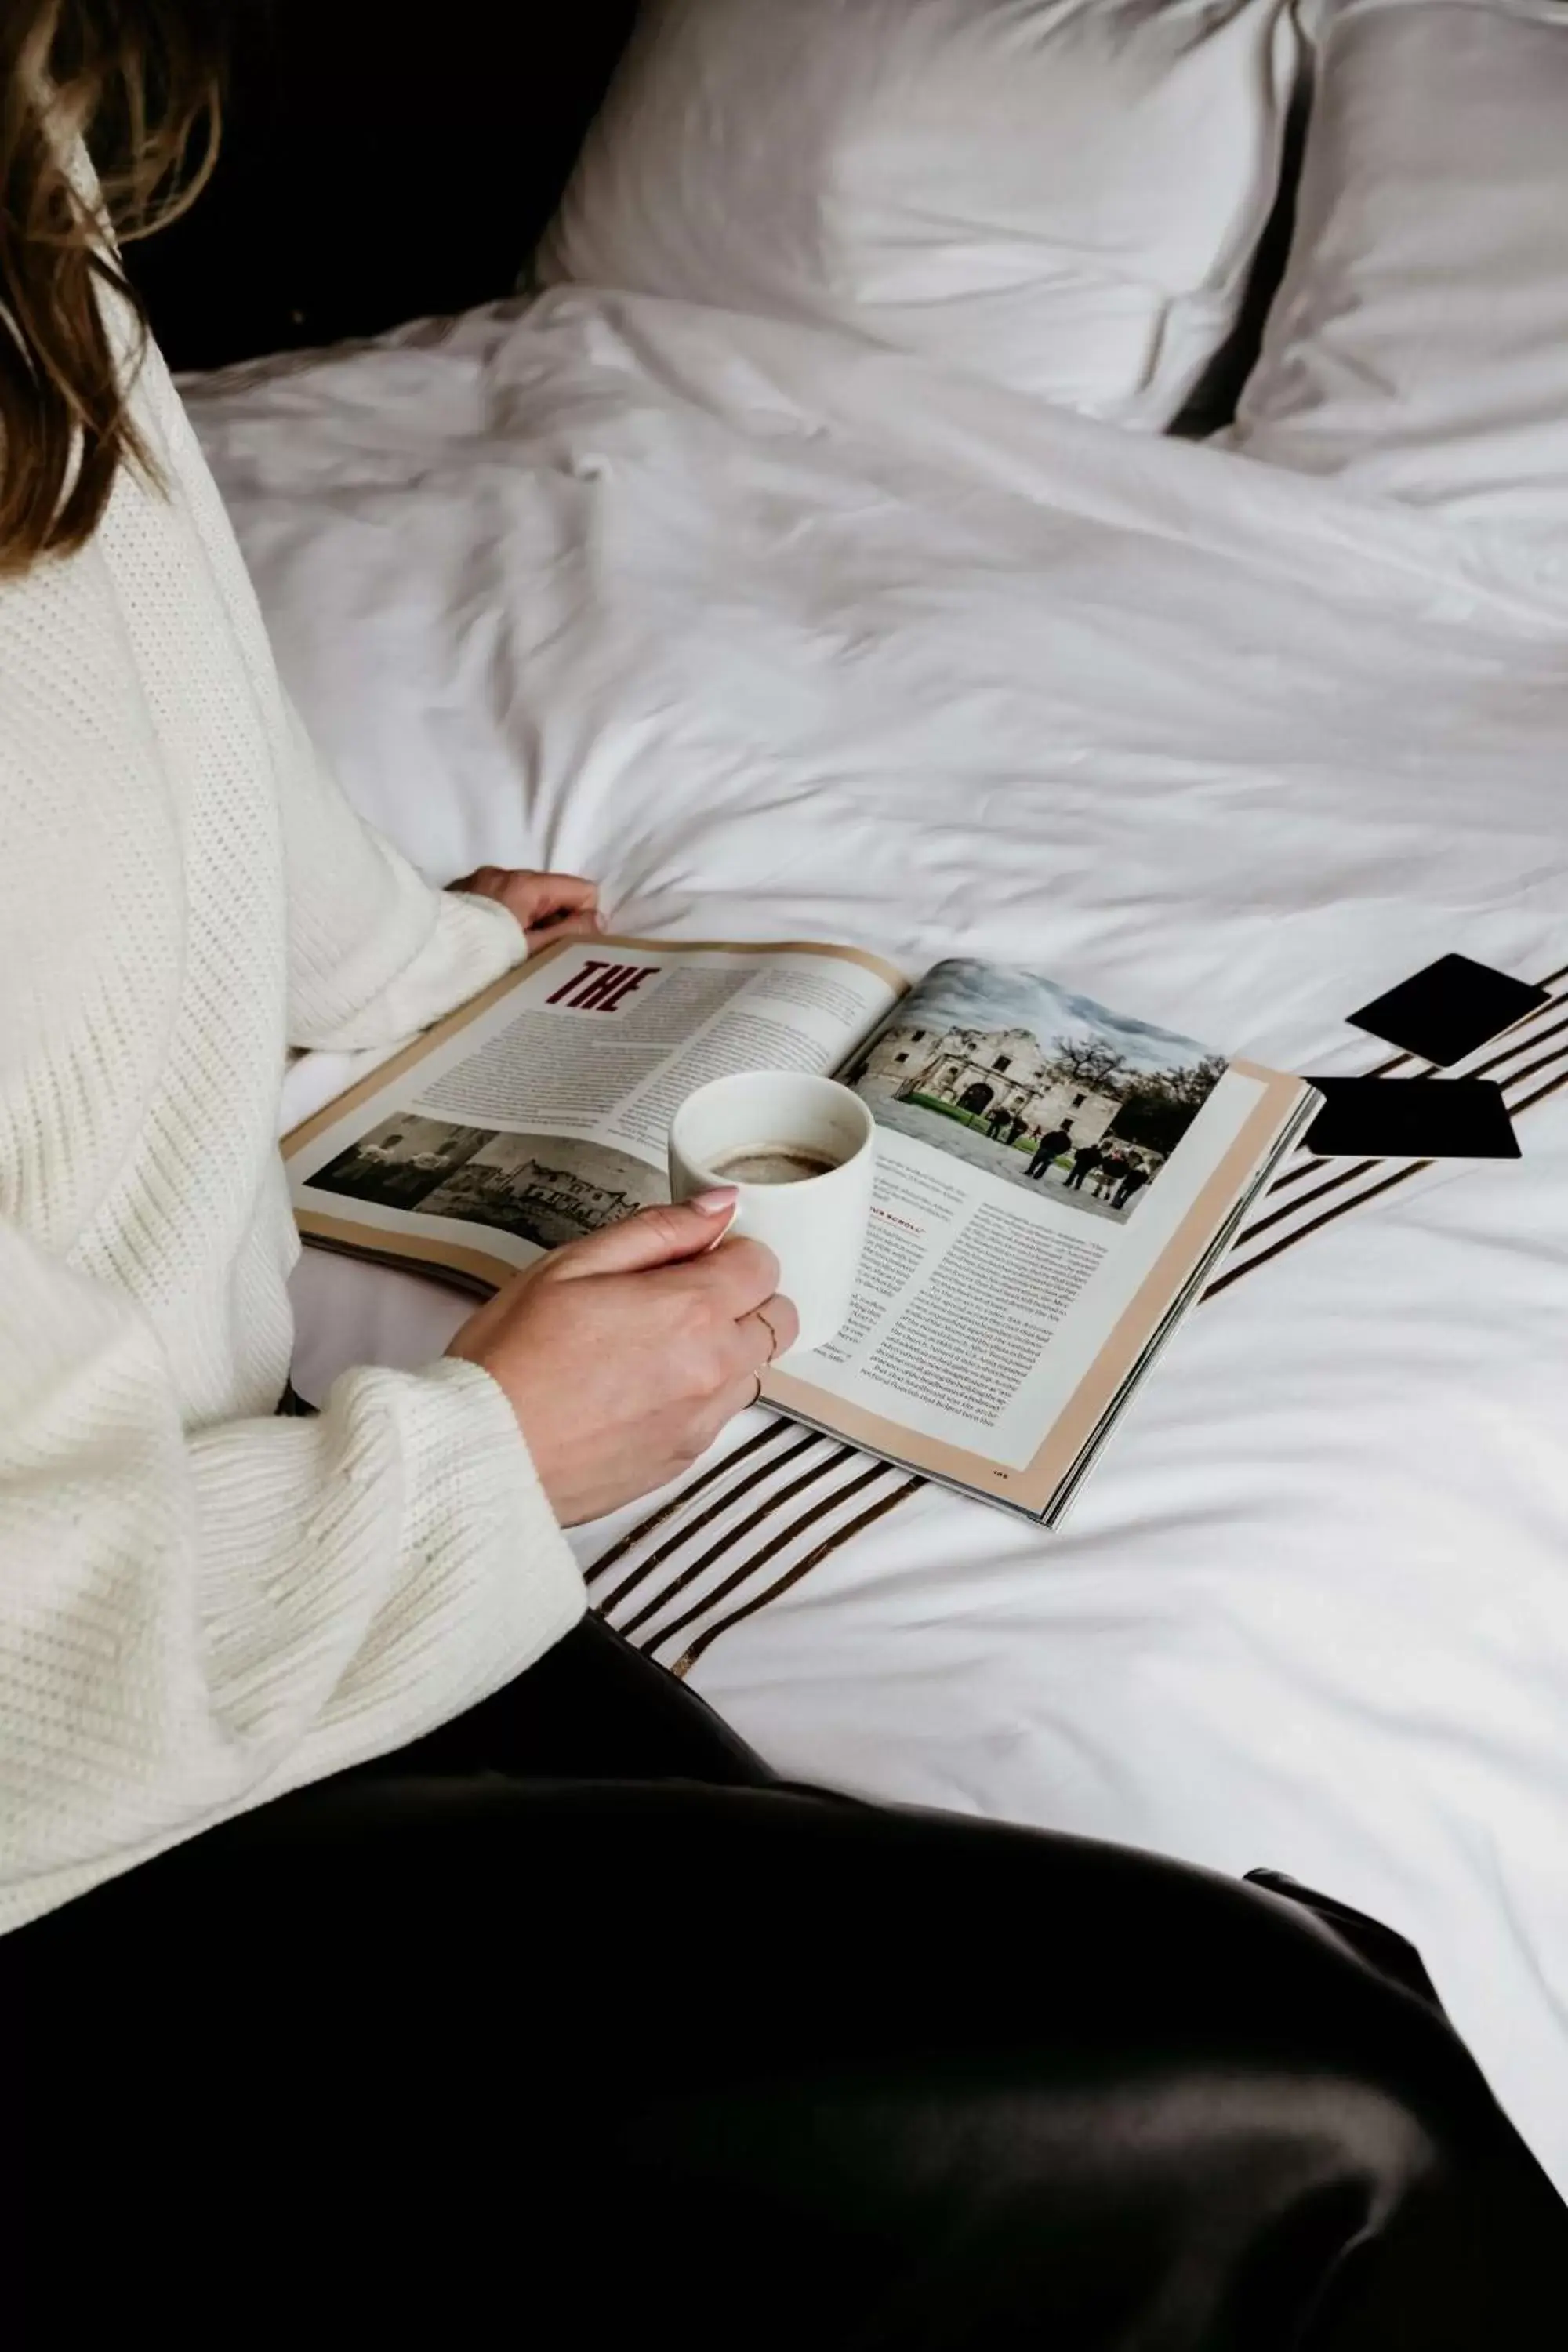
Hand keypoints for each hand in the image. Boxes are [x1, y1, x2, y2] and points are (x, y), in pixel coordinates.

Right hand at [446, 1193, 799, 1525]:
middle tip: (677, 1299)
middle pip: (777, 1319)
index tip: (690, 1259)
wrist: (481, 1454)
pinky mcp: (684, 1460)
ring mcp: (703, 1421)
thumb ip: (658, 1231)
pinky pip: (720, 1415)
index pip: (764, 1264)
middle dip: (741, 1300)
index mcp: (691, 1310)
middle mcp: (713, 1369)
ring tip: (651, 1348)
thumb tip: (719, 1206)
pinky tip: (638, 1390)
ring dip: (724, 1351)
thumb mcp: (572, 1265)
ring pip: (753, 1370)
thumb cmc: (512, 1357)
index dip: (729, 1252)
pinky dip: (698, 1396)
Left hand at [448, 866, 601, 953]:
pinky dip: (501, 924)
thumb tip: (596, 919)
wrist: (419, 963)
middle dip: (553, 924)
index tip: (562, 949)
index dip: (581, 922)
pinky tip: (487, 949)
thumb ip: (571, 934)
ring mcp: (476, 884)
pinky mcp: (458, 896)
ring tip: (509, 957)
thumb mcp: (534, 953)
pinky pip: (497, 906)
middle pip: (552, 896)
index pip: (581, 891)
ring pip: (524, 902)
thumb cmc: (482, 960)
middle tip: (536, 959)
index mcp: (525, 884)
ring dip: (526, 926)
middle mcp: (501, 874)